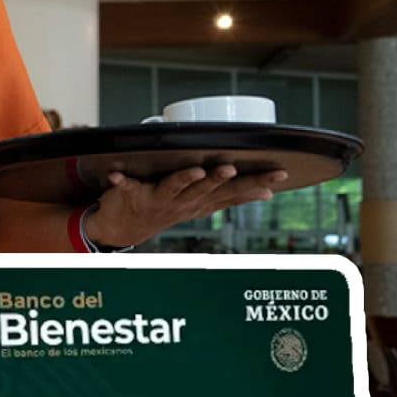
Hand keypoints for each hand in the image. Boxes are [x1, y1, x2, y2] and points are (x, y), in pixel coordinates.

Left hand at [86, 165, 288, 247]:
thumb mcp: (203, 204)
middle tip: (233, 168)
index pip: (234, 193)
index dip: (257, 184)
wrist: (123, 228)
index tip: (280, 174)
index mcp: (202, 202)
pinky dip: (122, 181)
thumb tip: (268, 192)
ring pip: (174, 187)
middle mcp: (183, 203)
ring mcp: (158, 200)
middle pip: (206, 189)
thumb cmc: (168, 209)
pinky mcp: (132, 195)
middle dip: (221, 179)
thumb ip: (231, 196)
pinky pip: (127, 186)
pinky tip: (116, 175)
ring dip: (185, 179)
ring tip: (196, 170)